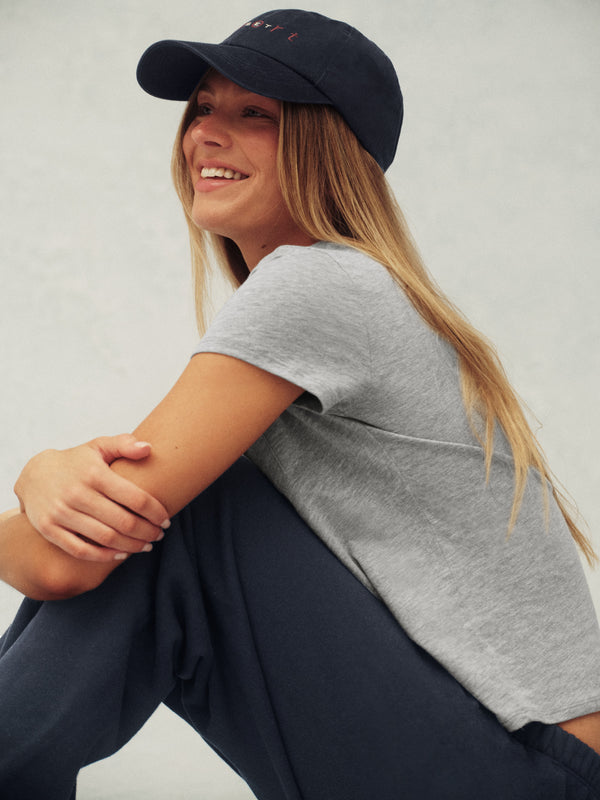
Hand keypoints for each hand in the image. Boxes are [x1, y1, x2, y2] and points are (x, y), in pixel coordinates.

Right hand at [14, 434, 170, 561]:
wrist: (33, 474)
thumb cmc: (77, 461)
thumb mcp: (98, 446)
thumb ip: (124, 444)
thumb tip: (148, 448)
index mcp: (94, 474)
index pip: (135, 498)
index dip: (156, 512)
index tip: (166, 520)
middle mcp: (77, 494)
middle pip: (124, 522)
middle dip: (148, 532)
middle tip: (160, 535)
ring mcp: (61, 513)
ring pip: (106, 538)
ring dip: (132, 546)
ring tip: (147, 545)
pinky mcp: (49, 529)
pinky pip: (82, 550)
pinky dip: (105, 556)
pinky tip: (122, 554)